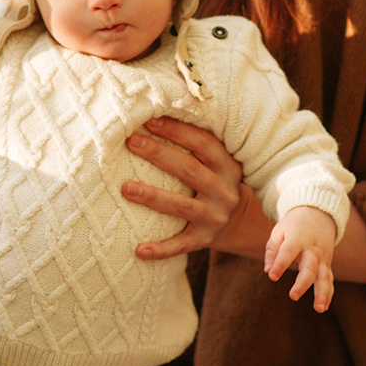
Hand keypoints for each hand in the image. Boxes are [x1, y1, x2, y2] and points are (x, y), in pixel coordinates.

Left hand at [122, 118, 248, 258]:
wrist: (240, 223)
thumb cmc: (216, 182)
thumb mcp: (217, 162)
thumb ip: (196, 144)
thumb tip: (155, 115)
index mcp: (227, 165)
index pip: (203, 143)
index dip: (177, 130)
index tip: (149, 120)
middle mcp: (223, 191)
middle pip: (189, 170)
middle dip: (159, 154)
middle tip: (131, 141)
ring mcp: (214, 217)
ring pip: (182, 206)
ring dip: (153, 197)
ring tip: (125, 188)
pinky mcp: (204, 240)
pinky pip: (180, 245)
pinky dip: (160, 249)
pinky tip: (138, 250)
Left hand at [264, 205, 335, 311]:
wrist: (318, 214)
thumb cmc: (293, 225)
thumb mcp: (279, 231)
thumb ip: (272, 250)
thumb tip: (268, 271)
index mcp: (297, 238)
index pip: (288, 252)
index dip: (280, 264)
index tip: (273, 276)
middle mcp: (312, 249)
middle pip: (309, 268)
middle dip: (303, 283)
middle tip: (293, 296)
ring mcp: (322, 258)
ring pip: (324, 277)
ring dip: (322, 293)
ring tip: (319, 309)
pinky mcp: (327, 264)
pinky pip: (329, 280)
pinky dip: (328, 293)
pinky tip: (323, 307)